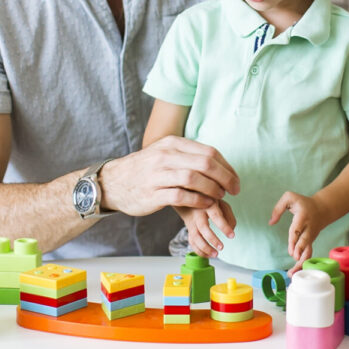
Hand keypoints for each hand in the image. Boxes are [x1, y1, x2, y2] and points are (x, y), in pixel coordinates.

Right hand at [99, 136, 239, 215]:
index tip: (235, 180)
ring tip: (219, 197)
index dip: (227, 167)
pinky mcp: (153, 193)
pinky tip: (205, 204)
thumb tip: (219, 164)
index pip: (209, 152)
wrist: (114, 182)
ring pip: (195, 178)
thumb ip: (189, 156)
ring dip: (213, 189)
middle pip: (205, 163)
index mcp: (173, 143)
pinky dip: (198, 200)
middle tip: (234, 190)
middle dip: (225, 178)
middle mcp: (166, 155)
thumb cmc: (146, 170)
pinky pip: (182, 196)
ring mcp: (158, 174)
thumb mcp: (166, 154)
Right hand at [175, 201, 236, 257]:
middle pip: (203, 228)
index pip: (216, 216)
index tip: (232, 236)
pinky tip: (208, 254)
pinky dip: (199, 250)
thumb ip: (229, 216)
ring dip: (205, 248)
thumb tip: (232, 230)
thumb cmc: (210, 201)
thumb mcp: (222, 203)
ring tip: (216, 254)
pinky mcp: (189, 229)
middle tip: (222, 247)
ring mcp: (192, 221)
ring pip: (195, 237)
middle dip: (212, 239)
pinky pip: (192, 242)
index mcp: (208, 205)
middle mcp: (198, 213)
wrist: (190, 197)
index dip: (224, 227)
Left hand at [268, 191, 326, 274]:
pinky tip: (295, 272)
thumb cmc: (302, 203)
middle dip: (300, 251)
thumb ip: (278, 208)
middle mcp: (308, 228)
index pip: (297, 229)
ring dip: (301, 263)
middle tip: (295, 259)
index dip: (295, 240)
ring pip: (308, 251)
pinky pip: (307, 254)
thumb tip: (271, 222)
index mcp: (302, 217)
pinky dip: (302, 264)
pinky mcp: (310, 242)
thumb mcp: (290, 197)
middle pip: (305, 242)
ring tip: (292, 274)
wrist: (322, 209)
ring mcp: (310, 237)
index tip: (292, 251)